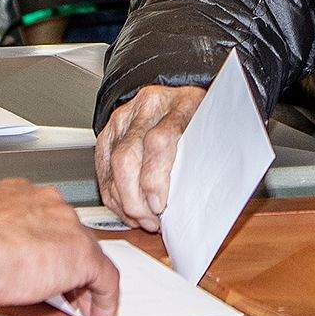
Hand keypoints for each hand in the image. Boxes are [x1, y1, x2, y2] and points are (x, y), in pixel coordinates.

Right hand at [0, 180, 118, 315]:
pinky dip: (104, 299)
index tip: (43, 263)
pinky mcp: (83, 255)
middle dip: (68, 264)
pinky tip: (98, 315)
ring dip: (87, 283)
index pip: (45, 219)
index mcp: (19, 193)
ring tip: (83, 305)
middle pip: (70, 235)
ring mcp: (68, 226)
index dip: (48, 244)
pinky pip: (105, 278)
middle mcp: (48, 202)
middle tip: (66, 289)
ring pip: (89, 255)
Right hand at [94, 83, 207, 231]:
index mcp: (179, 104)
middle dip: (134, 198)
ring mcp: (124, 118)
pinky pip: (103, 167)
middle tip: (149, 220)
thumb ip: (206, 155)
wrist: (178, 95)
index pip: (160, 141)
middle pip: (128, 156)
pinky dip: (111, 193)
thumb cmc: (198, 117)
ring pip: (112, 164)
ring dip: (123, 200)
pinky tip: (125, 208)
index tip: (160, 205)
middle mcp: (147, 108)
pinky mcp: (108, 130)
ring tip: (140, 219)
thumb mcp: (211, 129)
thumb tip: (199, 198)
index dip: (155, 178)